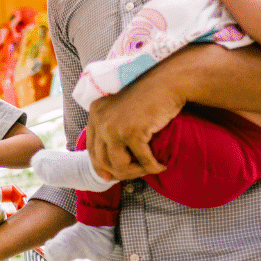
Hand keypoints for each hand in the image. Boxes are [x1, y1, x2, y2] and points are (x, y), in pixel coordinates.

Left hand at [87, 65, 185, 180]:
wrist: (168, 82)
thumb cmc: (150, 97)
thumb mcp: (121, 111)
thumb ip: (112, 128)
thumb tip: (108, 164)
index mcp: (95, 113)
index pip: (92, 148)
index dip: (100, 167)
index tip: (110, 178)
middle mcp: (100, 120)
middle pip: (103, 160)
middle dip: (120, 172)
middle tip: (136, 174)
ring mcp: (115, 126)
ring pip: (120, 165)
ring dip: (136, 172)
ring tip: (149, 168)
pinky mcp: (132, 132)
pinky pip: (142, 161)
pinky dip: (153, 167)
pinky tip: (160, 166)